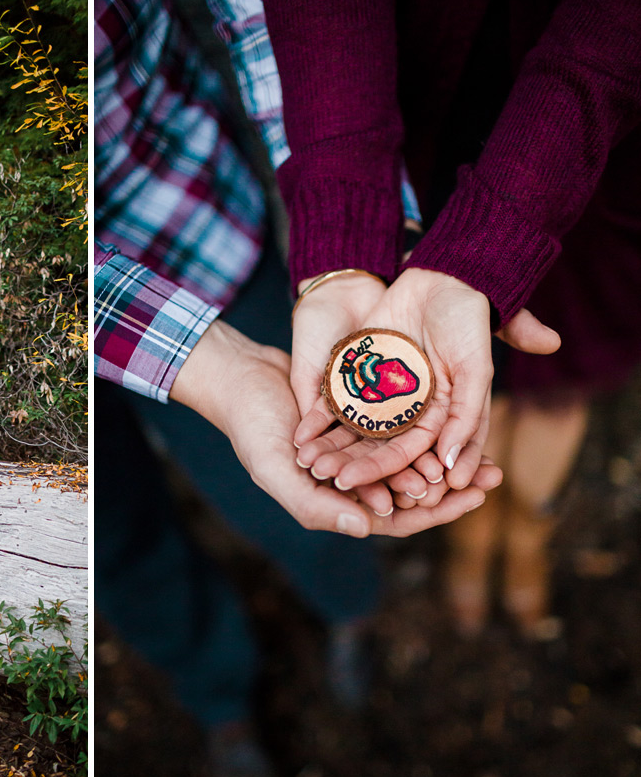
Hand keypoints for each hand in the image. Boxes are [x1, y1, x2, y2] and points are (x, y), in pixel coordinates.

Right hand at [169, 319, 497, 536]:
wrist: (240, 378)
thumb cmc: (251, 428)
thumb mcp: (275, 470)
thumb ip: (316, 505)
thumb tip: (366, 527)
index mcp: (334, 502)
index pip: (395, 519)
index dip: (436, 513)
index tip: (474, 498)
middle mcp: (350, 482)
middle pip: (411, 493)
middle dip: (453, 487)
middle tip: (494, 474)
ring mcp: (356, 450)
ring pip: (412, 462)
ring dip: (446, 458)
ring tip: (484, 448)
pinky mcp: (359, 420)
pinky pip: (402, 429)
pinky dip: (428, 428)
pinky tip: (455, 417)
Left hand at [294, 267, 558, 490]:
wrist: (438, 277)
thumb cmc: (466, 322)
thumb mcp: (475, 368)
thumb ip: (466, 415)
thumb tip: (454, 466)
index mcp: (439, 419)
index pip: (417, 457)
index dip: (402, 473)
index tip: (386, 498)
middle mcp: (407, 415)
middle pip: (379, 450)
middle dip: (359, 468)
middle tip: (337, 483)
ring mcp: (379, 398)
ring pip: (352, 433)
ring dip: (333, 451)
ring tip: (311, 466)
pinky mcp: (355, 379)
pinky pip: (334, 405)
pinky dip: (318, 421)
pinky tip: (301, 436)